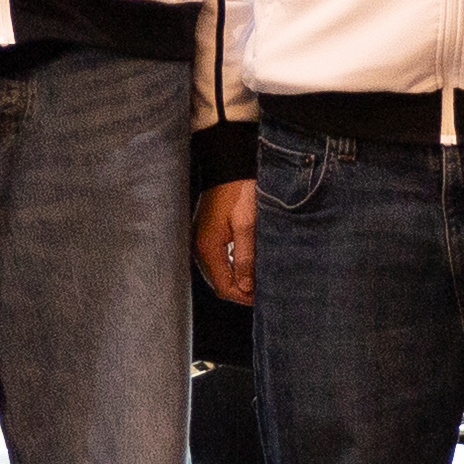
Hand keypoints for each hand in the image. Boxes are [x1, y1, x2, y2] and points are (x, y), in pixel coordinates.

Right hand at [197, 179, 256, 305]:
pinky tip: (247, 264)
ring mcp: (201, 240)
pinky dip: (232, 267)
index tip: (262, 297)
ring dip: (237, 279)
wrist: (229, 166)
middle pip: (219, 282)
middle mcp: (200, 247)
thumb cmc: (239, 191)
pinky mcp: (207, 234)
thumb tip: (247, 286)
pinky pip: (218, 259)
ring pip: (219, 272)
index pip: (223, 287)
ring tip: (258, 279)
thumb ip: (245, 257)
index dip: (243, 296)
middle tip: (263, 291)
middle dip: (241, 290)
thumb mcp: (247, 225)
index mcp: (208, 247)